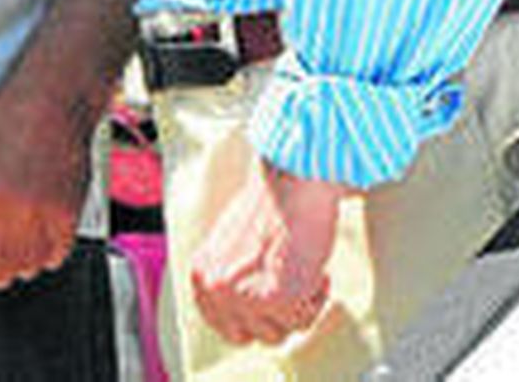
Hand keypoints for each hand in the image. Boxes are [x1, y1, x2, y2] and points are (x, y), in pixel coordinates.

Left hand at [0, 69, 91, 289]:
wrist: (51, 100)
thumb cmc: (5, 117)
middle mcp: (11, 216)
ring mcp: (43, 219)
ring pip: (23, 270)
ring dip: (12, 259)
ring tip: (7, 234)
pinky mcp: (68, 217)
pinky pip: (52, 258)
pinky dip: (41, 252)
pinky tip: (32, 232)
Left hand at [190, 157, 346, 347]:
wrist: (292, 183)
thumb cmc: (270, 206)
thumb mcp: (232, 247)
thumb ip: (232, 281)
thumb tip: (246, 318)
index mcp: (202, 273)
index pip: (222, 325)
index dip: (251, 319)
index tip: (268, 307)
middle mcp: (216, 289)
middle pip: (253, 335)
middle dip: (276, 316)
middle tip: (290, 285)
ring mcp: (244, 297)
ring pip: (281, 332)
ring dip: (297, 305)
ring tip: (299, 268)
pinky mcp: (276, 299)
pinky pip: (304, 321)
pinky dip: (315, 297)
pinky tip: (312, 267)